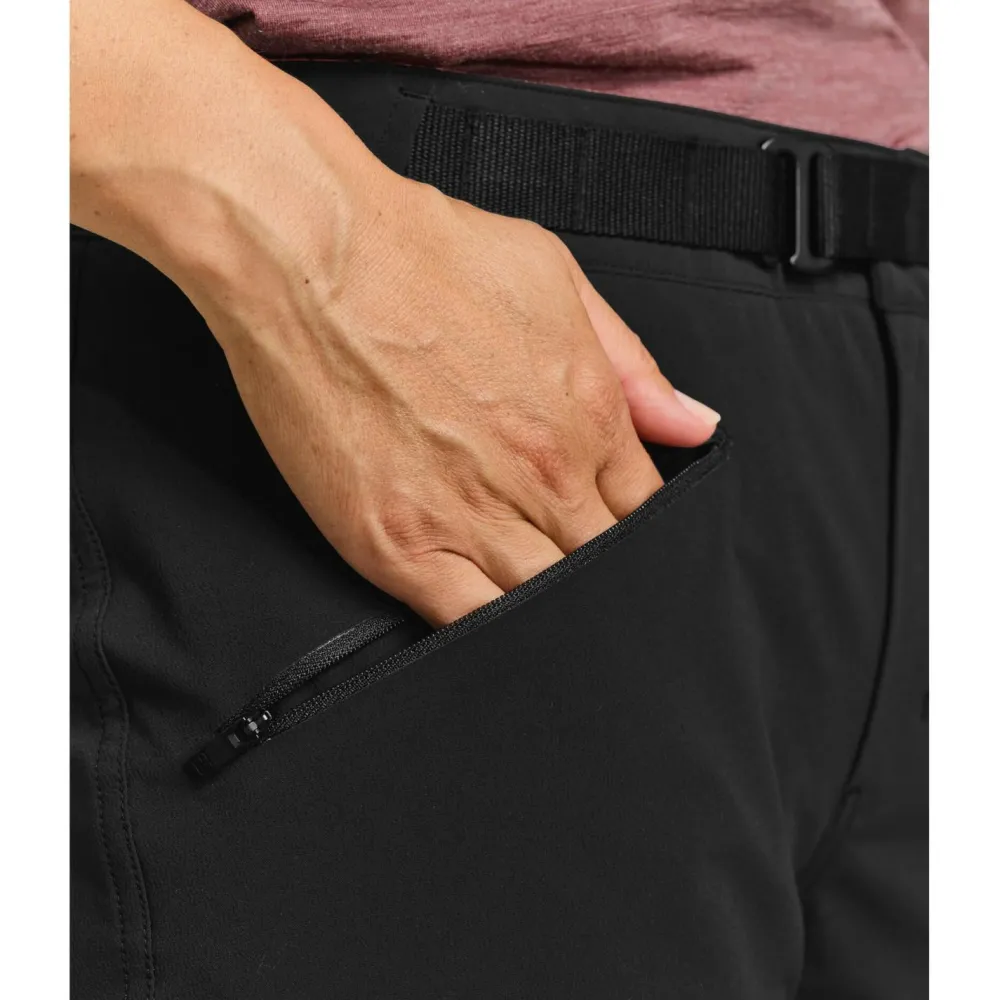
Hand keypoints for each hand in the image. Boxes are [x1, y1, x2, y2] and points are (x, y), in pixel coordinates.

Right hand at [209, 172, 718, 624]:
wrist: (307, 256)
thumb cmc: (419, 254)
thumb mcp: (554, 279)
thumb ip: (632, 365)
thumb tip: (695, 423)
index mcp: (585, 415)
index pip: (646, 511)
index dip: (636, 529)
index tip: (614, 530)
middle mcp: (540, 475)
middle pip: (602, 566)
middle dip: (600, 574)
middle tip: (574, 567)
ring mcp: (468, 517)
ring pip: (546, 603)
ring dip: (551, 607)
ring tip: (540, 603)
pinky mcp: (398, 547)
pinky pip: (469, 624)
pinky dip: (493, 633)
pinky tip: (495, 626)